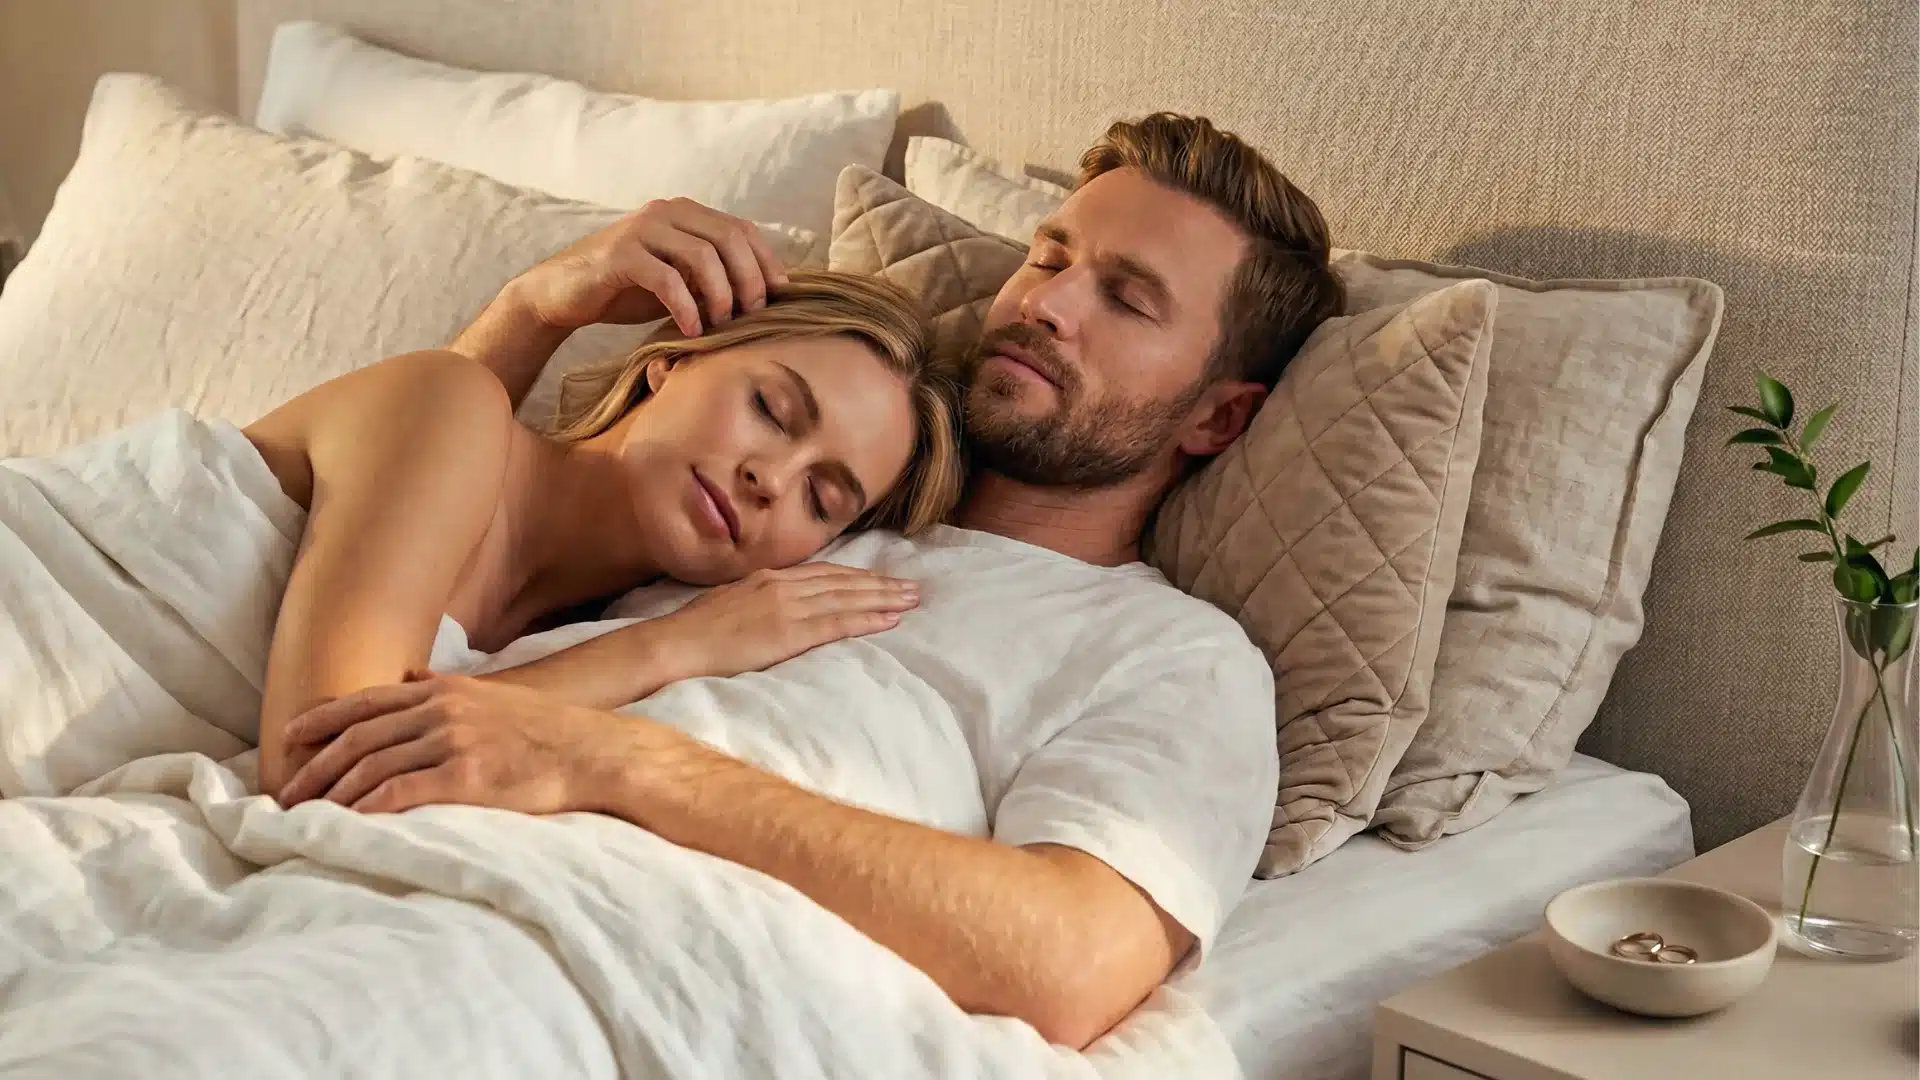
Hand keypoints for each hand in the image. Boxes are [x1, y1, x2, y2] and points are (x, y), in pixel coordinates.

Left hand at [276, 674, 639, 814]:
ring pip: (373, 766)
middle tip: (287, 793)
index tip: (287, 738)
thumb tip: (412, 681)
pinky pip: (401, 792)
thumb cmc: (547, 731)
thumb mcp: (493, 696)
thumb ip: (447, 689)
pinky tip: (350, 823)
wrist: (594, 753)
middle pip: (359, 737)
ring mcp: (453, 743)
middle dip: (315, 765)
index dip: (320, 719)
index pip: (366, 703)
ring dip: (333, 793)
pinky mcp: (466, 778)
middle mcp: (442, 711)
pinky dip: (368, 808)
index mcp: (444, 692)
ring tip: (309, 816)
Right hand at [508, 198, 789, 336]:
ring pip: (702, 255)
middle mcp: (666, 212)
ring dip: (721, 295)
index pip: (742, 229)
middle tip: (752, 315)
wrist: (564, 294)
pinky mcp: (620, 255)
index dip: (766, 262)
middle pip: (729, 239)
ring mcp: (642, 230)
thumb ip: (713, 277)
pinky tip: (690, 331)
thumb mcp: (680, 280)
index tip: (779, 297)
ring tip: (721, 325)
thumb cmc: (627, 291)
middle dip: (749, 280)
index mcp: (685, 213)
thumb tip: (765, 295)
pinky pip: (667, 278)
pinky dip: (686, 307)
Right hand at [659, 563, 918, 681]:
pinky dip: (867, 619)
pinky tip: (890, 621)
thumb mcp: (726, 607)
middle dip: (879, 584)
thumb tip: (768, 612)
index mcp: (766, 579)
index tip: (881, 580)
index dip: (856, 578)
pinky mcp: (789, 632)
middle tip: (912, 587)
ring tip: (911, 600)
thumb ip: (754, 604)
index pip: (823, 575)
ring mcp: (786, 606)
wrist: (673, 645)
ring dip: (883, 598)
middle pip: (842, 582)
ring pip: (847, 598)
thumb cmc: (691, 634)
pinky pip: (837, 622)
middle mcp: (781, 586)